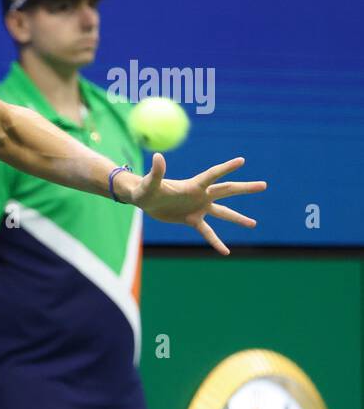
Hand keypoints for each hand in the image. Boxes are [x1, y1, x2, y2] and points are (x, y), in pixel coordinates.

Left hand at [126, 153, 266, 254]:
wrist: (144, 200)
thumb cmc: (145, 188)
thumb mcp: (150, 183)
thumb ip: (156, 172)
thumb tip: (157, 156)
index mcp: (193, 185)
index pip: (213, 175)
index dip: (226, 168)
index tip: (242, 161)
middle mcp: (200, 195)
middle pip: (227, 190)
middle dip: (245, 188)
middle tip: (263, 185)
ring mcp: (198, 208)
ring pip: (223, 213)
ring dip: (237, 218)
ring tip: (254, 224)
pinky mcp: (192, 220)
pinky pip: (208, 232)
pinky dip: (216, 242)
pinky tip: (226, 252)